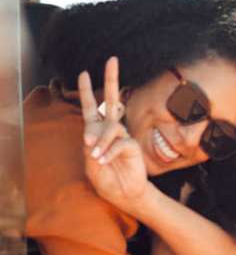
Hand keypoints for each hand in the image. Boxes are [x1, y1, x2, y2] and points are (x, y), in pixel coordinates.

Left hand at [79, 57, 152, 215]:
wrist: (124, 195)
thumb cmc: (107, 180)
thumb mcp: (91, 163)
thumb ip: (91, 147)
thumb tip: (93, 136)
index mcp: (97, 133)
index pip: (92, 108)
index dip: (87, 91)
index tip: (84, 73)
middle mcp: (111, 130)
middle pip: (112, 101)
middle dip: (111, 80)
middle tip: (112, 60)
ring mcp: (123, 136)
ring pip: (110, 128)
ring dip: (101, 142)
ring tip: (96, 156)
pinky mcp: (132, 146)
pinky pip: (119, 142)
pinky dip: (109, 151)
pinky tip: (104, 159)